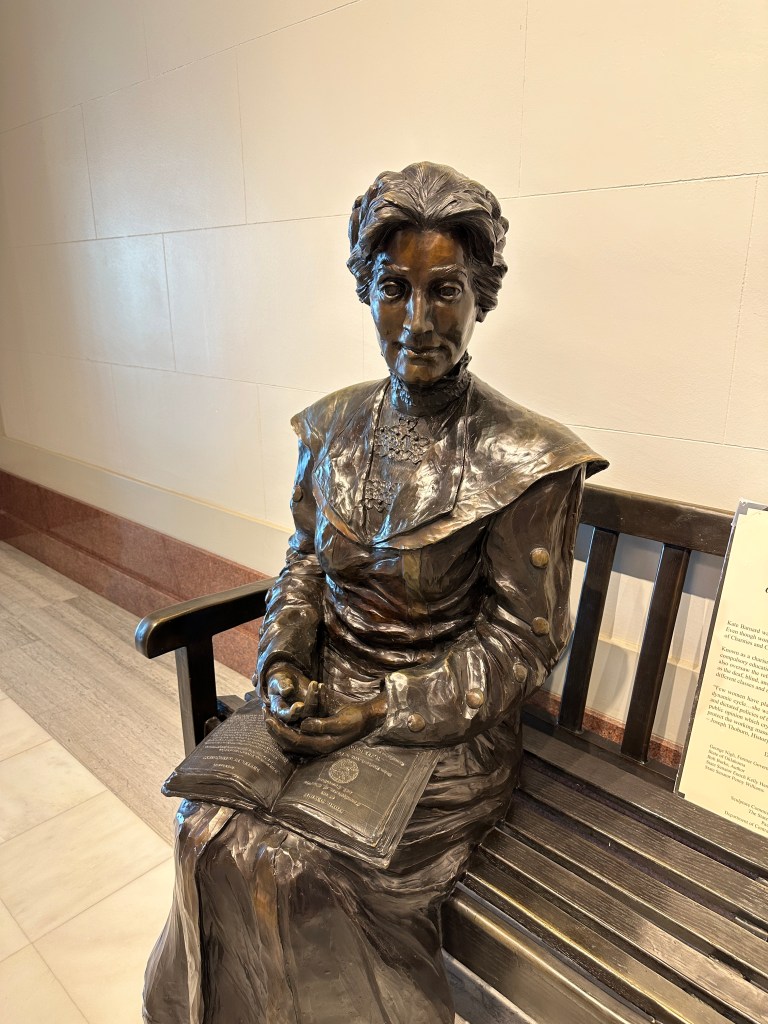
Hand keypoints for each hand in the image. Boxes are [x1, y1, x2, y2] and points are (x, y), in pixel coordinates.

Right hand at [266, 663, 324, 723]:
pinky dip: (323, 697)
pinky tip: (321, 685)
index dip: (294, 713)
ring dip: (319, 699)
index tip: (300, 705)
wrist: (288, 679)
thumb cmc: (280, 680)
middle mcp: (294, 716)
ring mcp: (306, 713)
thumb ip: (281, 685)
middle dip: (311, 702)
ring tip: (318, 684)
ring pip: (316, 713)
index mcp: (280, 711)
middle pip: (305, 715)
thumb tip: (287, 690)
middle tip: (313, 685)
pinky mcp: (315, 708)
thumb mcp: (278, 680)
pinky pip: (323, 708)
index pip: (287, 717)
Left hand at [266, 694, 386, 755]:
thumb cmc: (355, 718)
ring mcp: (317, 744)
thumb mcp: (341, 720)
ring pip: (291, 742)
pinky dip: (286, 731)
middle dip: (274, 730)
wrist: (367, 720)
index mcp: (322, 744)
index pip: (294, 740)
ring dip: (278, 731)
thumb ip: (322, 724)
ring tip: (268, 718)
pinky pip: (297, 738)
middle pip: (289, 743)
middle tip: (264, 715)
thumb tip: (303, 725)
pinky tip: (281, 722)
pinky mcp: (318, 738)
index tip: (268, 718)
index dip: (279, 730)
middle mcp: (317, 747)